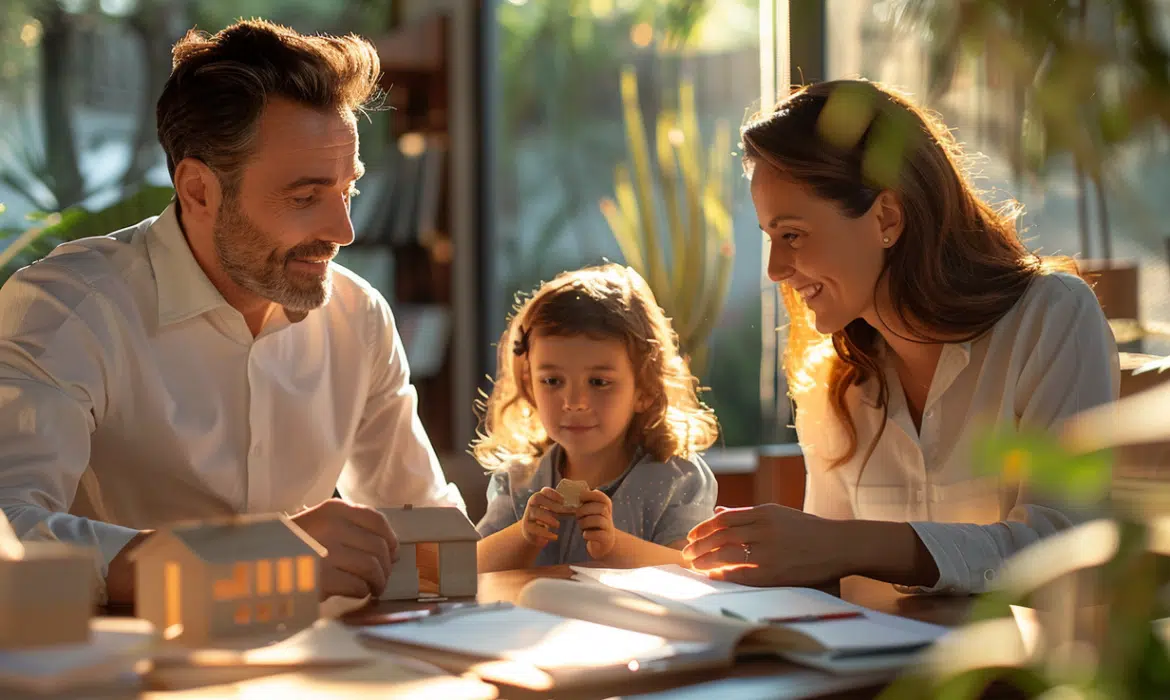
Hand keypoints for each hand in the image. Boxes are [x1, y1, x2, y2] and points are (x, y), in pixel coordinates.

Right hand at [290, 499, 398, 599]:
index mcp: (333, 510)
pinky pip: (358, 586)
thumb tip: (389, 547)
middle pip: (379, 547)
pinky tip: (356, 593)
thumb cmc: (292, 547)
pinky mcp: (322, 578)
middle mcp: (332, 526)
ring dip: (378, 582)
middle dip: (386, 567)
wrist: (255, 565)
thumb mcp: (319, 524)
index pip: (377, 520)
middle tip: (382, 578)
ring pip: (372, 567)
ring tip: (373, 588)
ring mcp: (326, 552)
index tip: (393, 553)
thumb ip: (349, 528)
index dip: (391, 539)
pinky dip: (362, 592)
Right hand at [522, 487, 571, 546]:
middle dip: (552, 505)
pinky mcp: (526, 528)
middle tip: (563, 512)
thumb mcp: (553, 511)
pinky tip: (555, 537)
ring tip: (558, 525)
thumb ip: (563, 508)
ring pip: (536, 513)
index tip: (563, 500)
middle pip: (537, 499)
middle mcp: (531, 504)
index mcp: (539, 498)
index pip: (544, 491)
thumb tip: (579, 508)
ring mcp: (528, 515)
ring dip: (549, 519)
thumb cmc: (546, 518)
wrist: (532, 532)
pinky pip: (535, 529)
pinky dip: (546, 533)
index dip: (553, 494)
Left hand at [577, 489, 615, 558]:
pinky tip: (585, 534)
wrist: (604, 542)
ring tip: (581, 525)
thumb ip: (585, 503)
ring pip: (598, 520)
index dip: (590, 495)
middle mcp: (609, 516)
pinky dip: (588, 534)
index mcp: (606, 506)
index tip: (580, 497)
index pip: (602, 497)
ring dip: (585, 522)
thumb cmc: (593, 524)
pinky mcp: (606, 539)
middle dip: (585, 510)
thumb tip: (573, 494)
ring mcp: (609, 528)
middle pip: (601, 508)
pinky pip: (598, 534)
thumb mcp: (591, 511)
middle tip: (577, 515)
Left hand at [683, 504, 844, 586]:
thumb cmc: (808, 530)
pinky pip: (742, 574)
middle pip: (720, 536)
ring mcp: (769, 551)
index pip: (723, 519)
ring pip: (726, 553)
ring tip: (695, 565)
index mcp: (765, 512)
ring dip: (706, 560)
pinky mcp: (775, 571)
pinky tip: (713, 576)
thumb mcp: (778, 514)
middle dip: (699, 545)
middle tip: (686, 553)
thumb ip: (747, 515)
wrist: (840, 545)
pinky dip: (724, 574)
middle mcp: (764, 529)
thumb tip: (719, 511)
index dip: (703, 528)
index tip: (691, 536)